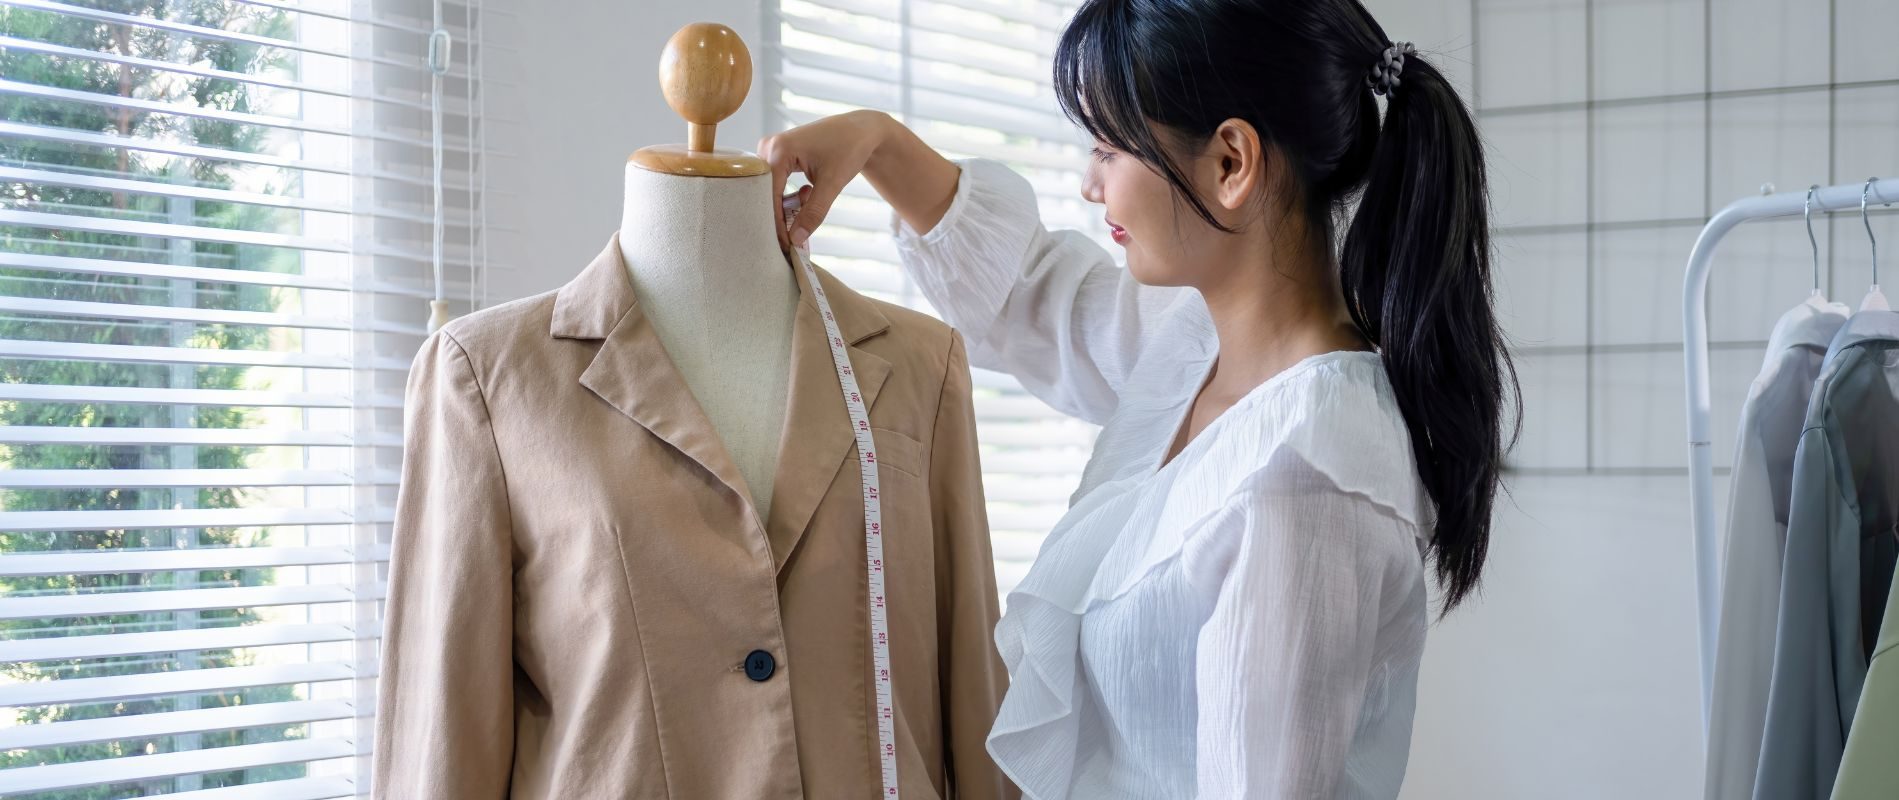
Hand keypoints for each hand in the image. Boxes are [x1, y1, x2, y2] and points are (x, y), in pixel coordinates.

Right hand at [758, 110, 892, 249]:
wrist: (860, 130)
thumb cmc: (849, 149)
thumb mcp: (832, 183)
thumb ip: (813, 212)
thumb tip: (796, 239)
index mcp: (779, 150)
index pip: (769, 196)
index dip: (777, 223)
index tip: (787, 245)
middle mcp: (769, 147)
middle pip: (765, 193)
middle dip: (782, 214)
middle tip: (797, 234)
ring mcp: (771, 149)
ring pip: (770, 190)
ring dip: (788, 203)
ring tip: (811, 197)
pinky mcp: (778, 154)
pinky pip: (775, 183)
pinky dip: (790, 195)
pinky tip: (808, 192)